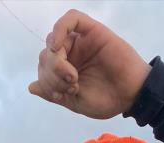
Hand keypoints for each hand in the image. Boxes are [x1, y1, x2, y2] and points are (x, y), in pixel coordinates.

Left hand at [28, 9, 150, 119]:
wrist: (131, 96)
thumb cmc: (107, 100)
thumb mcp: (75, 102)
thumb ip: (53, 93)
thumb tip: (31, 87)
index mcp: (66, 71)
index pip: (43, 68)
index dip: (46, 82)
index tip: (62, 95)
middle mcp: (71, 54)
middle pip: (45, 54)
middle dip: (51, 73)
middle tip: (71, 85)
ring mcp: (81, 42)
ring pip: (54, 39)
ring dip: (55, 60)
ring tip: (71, 76)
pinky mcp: (92, 31)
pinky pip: (71, 18)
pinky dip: (60, 28)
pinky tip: (58, 46)